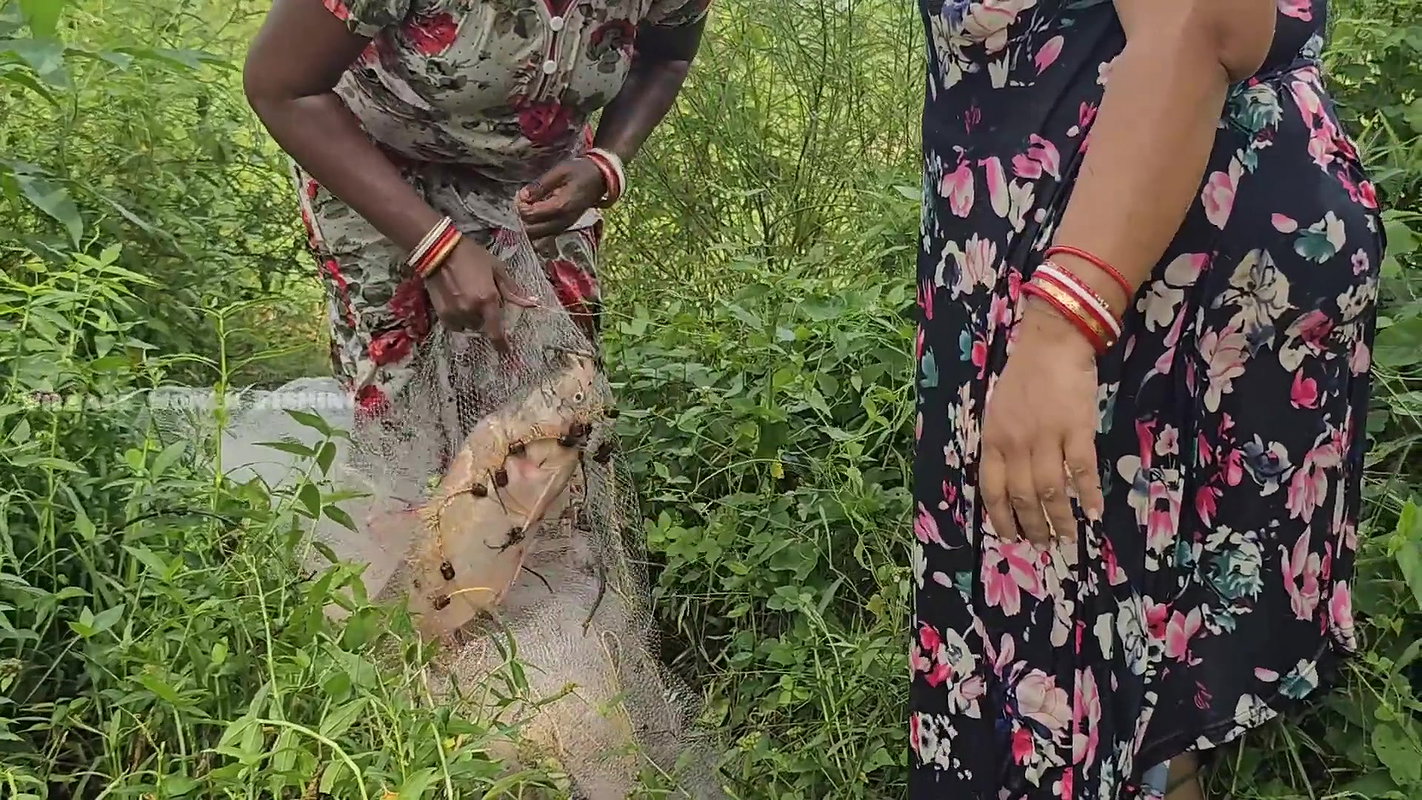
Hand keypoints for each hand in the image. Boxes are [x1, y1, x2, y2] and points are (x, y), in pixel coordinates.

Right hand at [424, 239, 537, 353]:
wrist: (438, 250)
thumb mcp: (496, 268)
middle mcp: (471, 311)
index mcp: (487, 300)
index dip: (501, 344)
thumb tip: (530, 303)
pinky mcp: (441, 313)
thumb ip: (511, 289)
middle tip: (482, 302)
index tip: (505, 350)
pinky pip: (455, 325)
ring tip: (468, 299)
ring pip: (469, 326)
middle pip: (483, 326)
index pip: (496, 331)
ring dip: (472, 318)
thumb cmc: (471, 256)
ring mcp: (455, 313)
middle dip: (486, 318)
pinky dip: (459, 319)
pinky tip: (458, 304)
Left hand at [516, 157, 607, 239]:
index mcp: (561, 206)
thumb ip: (540, 185)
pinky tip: (535, 219)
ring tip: (529, 209)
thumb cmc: (580, 171)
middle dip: (522, 218)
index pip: (531, 215)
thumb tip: (523, 196)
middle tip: (522, 203)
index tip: (521, 194)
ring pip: (539, 238)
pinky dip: (537, 232)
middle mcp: (563, 221)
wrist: (601, 178)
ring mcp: (565, 227)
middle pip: (532, 231)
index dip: (521, 206)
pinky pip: (547, 237)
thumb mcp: (559, 171)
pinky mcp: (566, 227)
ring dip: (529, 227)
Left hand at [978, 300, 1104, 545]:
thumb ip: (1002, 444)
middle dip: (1032, 526)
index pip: (992, 490)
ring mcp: (1046, 437)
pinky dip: (1089, 495)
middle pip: (1023, 496)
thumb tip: (1009, 482)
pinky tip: (1094, 513)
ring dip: (1060, 519)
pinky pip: (1082, 471)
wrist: (1052, 343)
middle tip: (1044, 545)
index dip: (1001, 518)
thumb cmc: (1025, 377)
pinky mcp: (1076, 429)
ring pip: (1051, 491)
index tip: (1010, 538)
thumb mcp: (999, 412)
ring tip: (1068, 537)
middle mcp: (1016, 443)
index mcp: (993, 440)